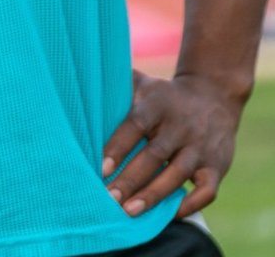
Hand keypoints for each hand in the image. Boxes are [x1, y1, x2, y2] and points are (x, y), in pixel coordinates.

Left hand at [102, 69, 242, 218]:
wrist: (214, 93)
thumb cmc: (165, 95)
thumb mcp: (144, 84)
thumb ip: (117, 88)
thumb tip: (81, 84)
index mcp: (159, 104)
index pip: (136, 125)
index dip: (119, 147)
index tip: (101, 168)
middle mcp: (181, 125)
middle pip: (155, 154)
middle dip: (131, 179)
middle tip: (109, 198)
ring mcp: (201, 147)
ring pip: (177, 174)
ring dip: (153, 195)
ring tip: (129, 211)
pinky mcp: (217, 166)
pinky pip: (206, 191)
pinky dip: (190, 205)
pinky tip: (169, 214)